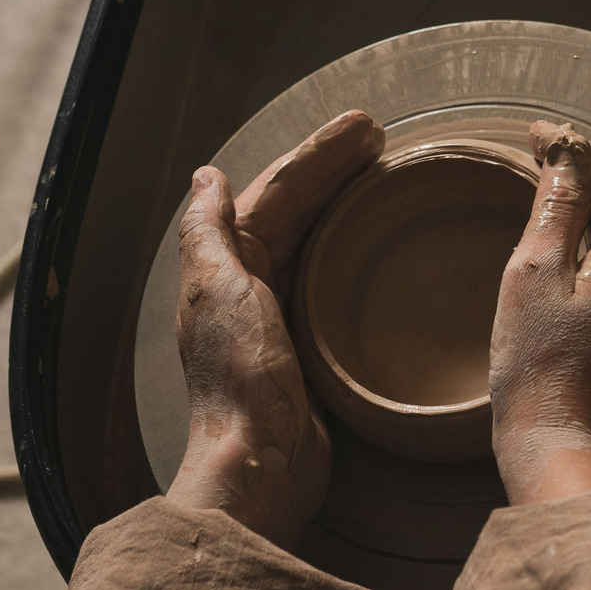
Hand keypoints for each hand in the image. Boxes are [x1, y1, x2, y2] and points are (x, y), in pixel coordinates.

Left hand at [169, 111, 384, 546]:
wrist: (261, 461)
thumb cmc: (241, 378)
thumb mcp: (220, 289)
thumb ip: (208, 232)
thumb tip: (205, 177)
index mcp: (225, 266)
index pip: (275, 192)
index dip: (317, 156)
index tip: (363, 128)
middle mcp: (247, 286)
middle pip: (298, 210)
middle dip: (336, 169)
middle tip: (383, 136)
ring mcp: (279, 317)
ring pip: (315, 240)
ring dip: (345, 203)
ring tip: (385, 174)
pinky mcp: (309, 348)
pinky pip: (332, 280)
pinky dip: (352, 251)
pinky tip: (376, 246)